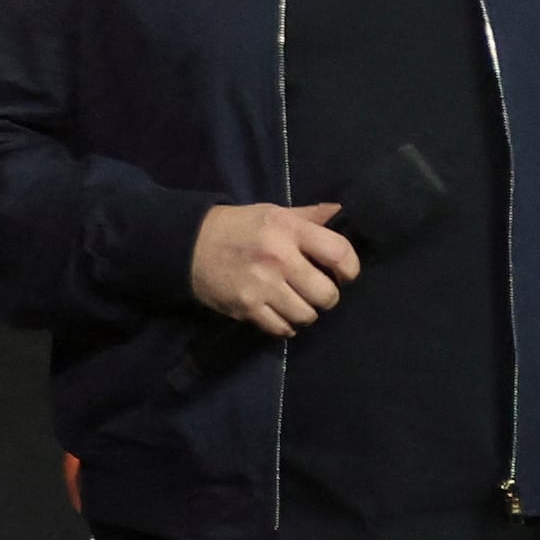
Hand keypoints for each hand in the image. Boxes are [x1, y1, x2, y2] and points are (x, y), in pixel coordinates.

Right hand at [190, 201, 356, 337]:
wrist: (189, 245)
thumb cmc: (238, 226)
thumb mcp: (273, 212)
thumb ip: (308, 216)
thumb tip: (339, 211)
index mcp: (289, 229)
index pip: (339, 253)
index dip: (350, 269)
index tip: (344, 274)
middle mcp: (279, 258)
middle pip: (327, 294)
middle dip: (328, 296)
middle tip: (317, 291)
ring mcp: (262, 286)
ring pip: (306, 315)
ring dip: (306, 312)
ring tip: (297, 302)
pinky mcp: (246, 308)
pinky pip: (281, 328)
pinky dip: (286, 325)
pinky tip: (280, 314)